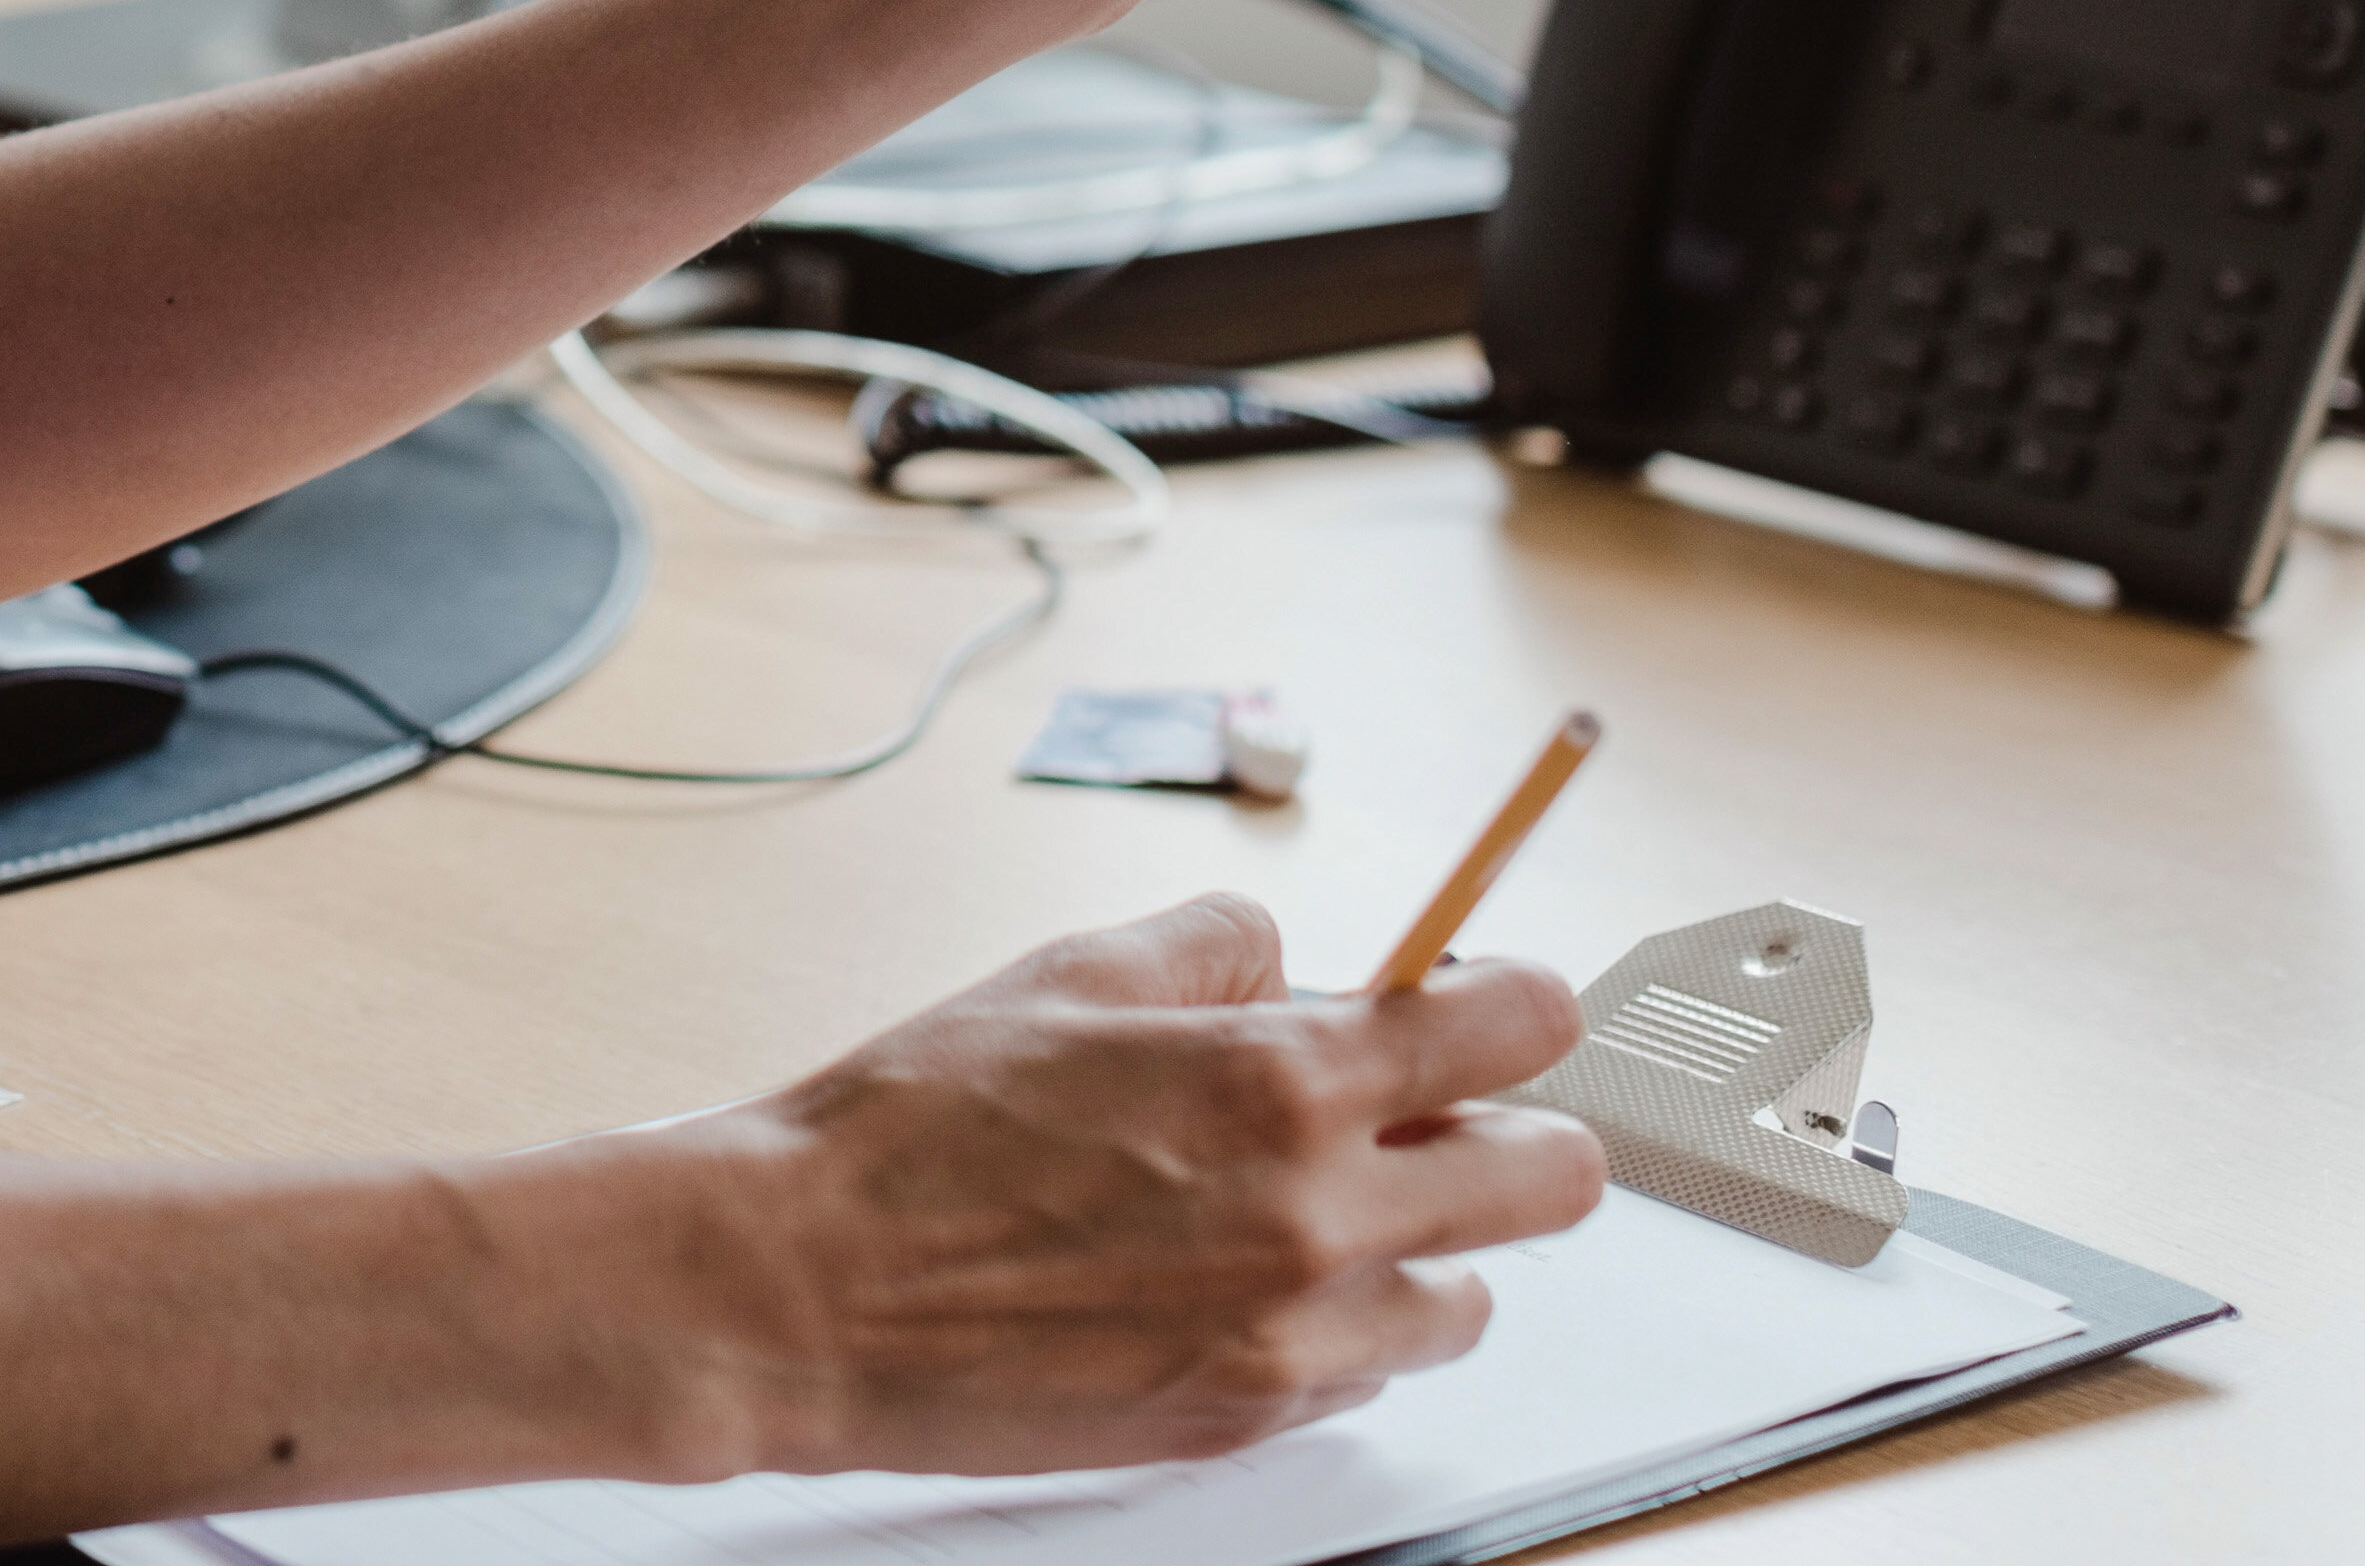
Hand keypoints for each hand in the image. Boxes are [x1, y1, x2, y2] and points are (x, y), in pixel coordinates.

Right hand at [661, 894, 1605, 1479]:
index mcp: (1279, 1078)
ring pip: (1469, 1294)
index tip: (1487, 1007)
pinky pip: (1366, 1372)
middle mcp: (1318, 1211)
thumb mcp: (1066, 974)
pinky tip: (1226, 1287)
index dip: (1513, 1004)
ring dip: (1413, 1246)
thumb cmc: (914, 1129)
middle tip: (1426, 1120)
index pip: (1518, 1026)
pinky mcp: (1251, 1417)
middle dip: (1506, 1133)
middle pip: (1556, 1179)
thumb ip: (1213, 948)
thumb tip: (1291, 956)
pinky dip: (1329, 1329)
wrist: (808, 1288)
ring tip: (1300, 1217)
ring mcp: (1296, 1333)